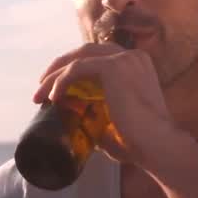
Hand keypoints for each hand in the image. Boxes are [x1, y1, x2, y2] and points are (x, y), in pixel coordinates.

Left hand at [33, 43, 187, 172]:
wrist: (158, 145)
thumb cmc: (139, 141)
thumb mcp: (118, 119)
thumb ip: (100, 113)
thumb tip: (78, 123)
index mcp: (136, 64)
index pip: (97, 57)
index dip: (73, 68)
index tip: (57, 88)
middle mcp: (132, 56)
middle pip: (85, 51)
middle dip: (60, 67)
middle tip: (42, 87)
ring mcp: (124, 59)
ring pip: (78, 58)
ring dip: (55, 75)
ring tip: (39, 93)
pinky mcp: (113, 68)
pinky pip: (77, 68)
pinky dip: (61, 81)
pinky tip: (52, 97)